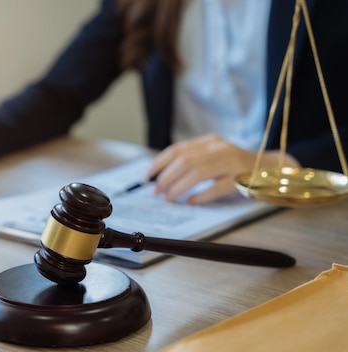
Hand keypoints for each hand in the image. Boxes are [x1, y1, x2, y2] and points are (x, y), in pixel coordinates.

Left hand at [146, 134, 299, 203]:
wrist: (272, 166)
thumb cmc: (238, 165)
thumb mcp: (214, 155)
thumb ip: (193, 160)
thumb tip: (162, 176)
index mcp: (210, 141)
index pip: (177, 149)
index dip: (158, 163)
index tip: (146, 176)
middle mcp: (220, 148)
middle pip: (185, 161)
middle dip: (166, 178)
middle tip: (156, 192)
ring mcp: (232, 163)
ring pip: (197, 173)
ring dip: (178, 188)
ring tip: (168, 199)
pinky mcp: (242, 179)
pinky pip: (217, 188)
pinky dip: (200, 196)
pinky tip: (190, 202)